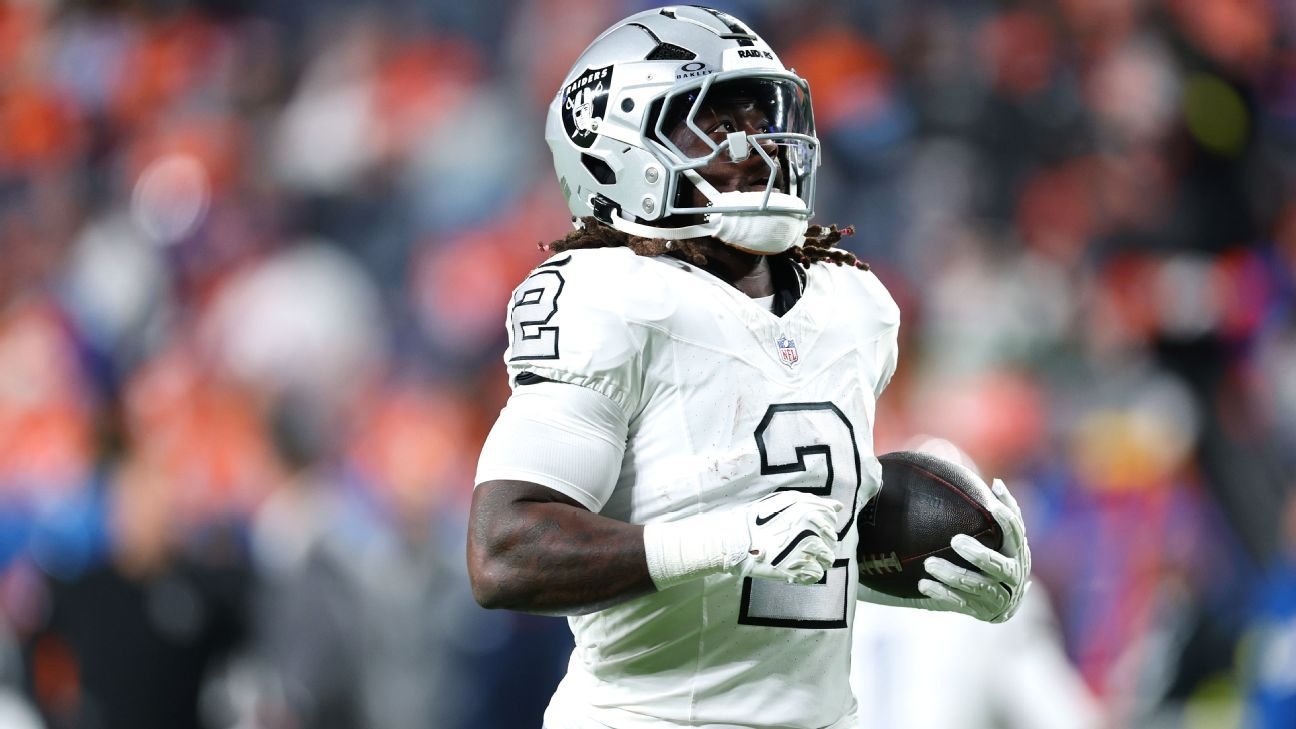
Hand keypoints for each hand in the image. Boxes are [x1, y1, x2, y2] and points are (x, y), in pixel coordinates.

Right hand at [728, 490, 841, 585]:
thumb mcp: (786, 502)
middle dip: (818, 545)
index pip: (831, 520)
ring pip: (828, 559)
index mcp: (810, 509)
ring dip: (814, 561)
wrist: (738, 541)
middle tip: (795, 546)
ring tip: (795, 558)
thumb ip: (815, 503)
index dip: (819, 527)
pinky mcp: (802, 567)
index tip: (802, 531)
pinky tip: (793, 568)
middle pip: (831, 541)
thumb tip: (838, 506)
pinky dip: (807, 575)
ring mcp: (808, 548)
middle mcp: (813, 527)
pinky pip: (817, 574)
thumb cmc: (760, 520)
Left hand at [918, 478, 1031, 622]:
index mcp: (1018, 553)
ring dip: (953, 575)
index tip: (991, 506)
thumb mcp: (1002, 538)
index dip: (1007, 520)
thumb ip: (1002, 511)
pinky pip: (960, 603)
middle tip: (955, 540)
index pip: (1017, 534)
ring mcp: (999, 597)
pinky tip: (923, 584)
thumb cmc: (998, 557)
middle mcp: (1013, 576)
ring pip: (978, 587)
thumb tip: (997, 483)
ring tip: (929, 564)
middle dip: (979, 554)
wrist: (998, 602)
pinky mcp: (982, 612)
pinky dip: (942, 593)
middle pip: (998, 565)